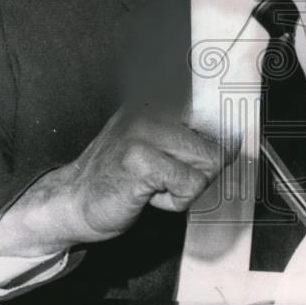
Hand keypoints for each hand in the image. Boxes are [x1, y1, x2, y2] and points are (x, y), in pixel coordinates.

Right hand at [0, 108, 239, 256]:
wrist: (71, 201)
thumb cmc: (116, 178)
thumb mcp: (153, 145)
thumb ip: (186, 138)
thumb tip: (233, 141)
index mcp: (158, 103)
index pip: (213, 109)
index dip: (226, 135)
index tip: (234, 142)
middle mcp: (153, 109)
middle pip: (218, 146)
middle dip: (199, 173)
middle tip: (165, 179)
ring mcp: (145, 132)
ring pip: (208, 165)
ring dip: (186, 188)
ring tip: (153, 186)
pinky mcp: (141, 161)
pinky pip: (189, 186)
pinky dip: (173, 201)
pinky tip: (146, 196)